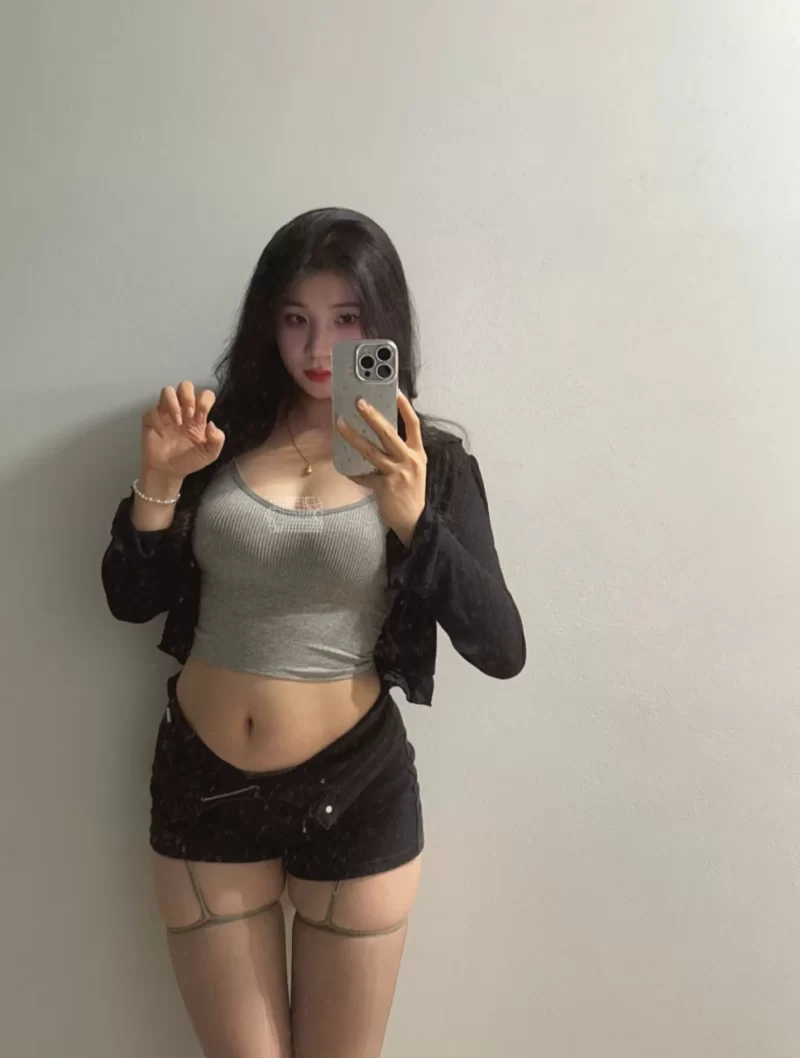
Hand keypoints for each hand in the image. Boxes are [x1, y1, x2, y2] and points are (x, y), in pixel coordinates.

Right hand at [141, 381, 224, 480]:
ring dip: (173, 403)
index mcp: (198, 415)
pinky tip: (161, 433)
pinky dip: (157, 420)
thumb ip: (217, 440)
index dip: (204, 401)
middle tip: (189, 416)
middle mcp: (182, 410)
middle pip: (185, 385)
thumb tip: (211, 424)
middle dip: (188, 397)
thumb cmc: (189, 461)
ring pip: (167, 391)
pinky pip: (152, 410)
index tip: (201, 418)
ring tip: (177, 422)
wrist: (169, 472)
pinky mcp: (151, 419)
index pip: (205, 395)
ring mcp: (166, 413)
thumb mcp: (210, 454)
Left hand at [336, 390, 426, 545]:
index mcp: (417, 453)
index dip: (405, 407)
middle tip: (359, 402)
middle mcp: (409, 460)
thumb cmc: (411, 492)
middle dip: (372, 416)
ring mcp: (396, 473)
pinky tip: (344, 469)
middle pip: (388, 433)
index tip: (395, 390)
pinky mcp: (384, 486)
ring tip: (340, 424)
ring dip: (353, 436)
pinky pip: (363, 476)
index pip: (413, 424)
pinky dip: (353, 473)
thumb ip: (400, 452)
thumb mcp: (413, 468)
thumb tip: (378, 433)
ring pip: (370, 450)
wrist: (414, 520)